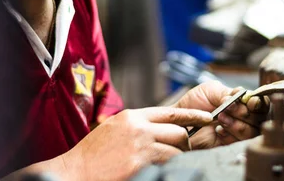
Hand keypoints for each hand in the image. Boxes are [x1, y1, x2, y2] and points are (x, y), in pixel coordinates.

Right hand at [63, 107, 211, 180]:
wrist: (74, 172)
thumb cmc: (92, 156)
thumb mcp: (114, 130)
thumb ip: (137, 127)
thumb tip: (158, 130)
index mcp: (132, 116)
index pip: (171, 112)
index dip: (193, 115)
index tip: (208, 118)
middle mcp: (139, 127)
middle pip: (178, 131)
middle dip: (184, 144)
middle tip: (181, 153)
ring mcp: (140, 146)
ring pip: (176, 150)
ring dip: (176, 159)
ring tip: (165, 166)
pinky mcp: (140, 164)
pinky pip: (166, 165)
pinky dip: (167, 169)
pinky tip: (158, 171)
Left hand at [173, 80, 269, 148]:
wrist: (180, 120)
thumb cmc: (194, 103)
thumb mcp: (211, 90)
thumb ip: (228, 92)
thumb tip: (241, 97)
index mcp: (241, 101)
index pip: (260, 103)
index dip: (258, 103)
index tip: (250, 103)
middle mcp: (243, 117)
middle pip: (259, 118)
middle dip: (243, 113)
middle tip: (227, 110)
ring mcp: (237, 131)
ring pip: (252, 131)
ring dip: (237, 124)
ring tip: (220, 120)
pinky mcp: (230, 145)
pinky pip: (240, 143)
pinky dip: (230, 136)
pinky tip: (219, 132)